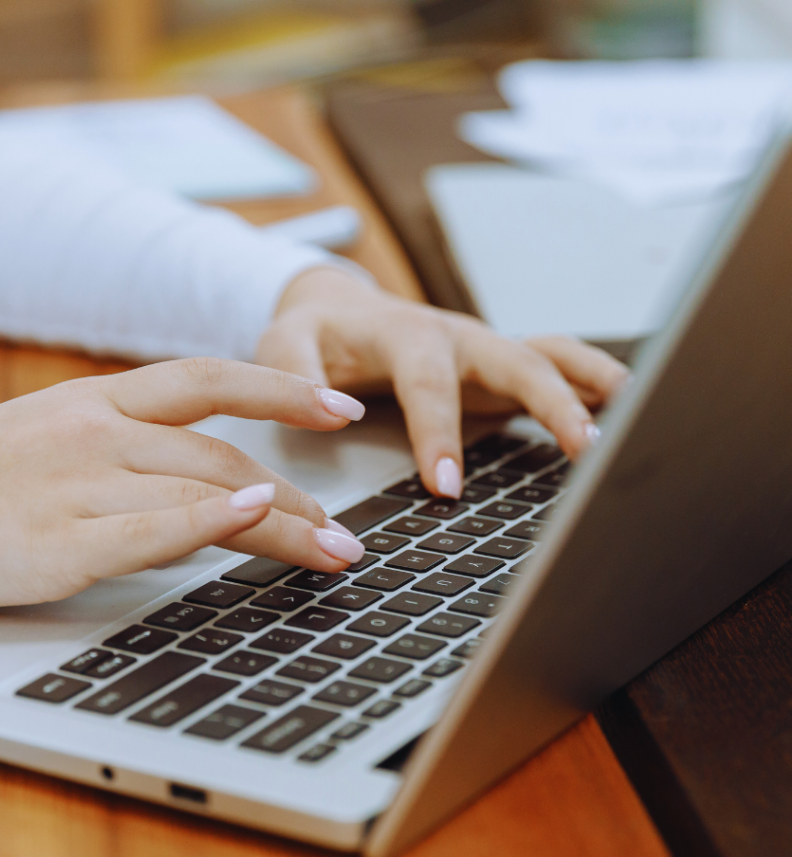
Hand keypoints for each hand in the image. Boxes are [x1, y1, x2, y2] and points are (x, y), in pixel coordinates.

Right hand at [0, 358, 367, 613]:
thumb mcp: (40, 441)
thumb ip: (117, 450)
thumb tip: (197, 482)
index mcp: (90, 401)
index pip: (206, 379)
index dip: (281, 390)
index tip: (338, 409)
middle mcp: (92, 431)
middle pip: (224, 452)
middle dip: (301, 493)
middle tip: (347, 528)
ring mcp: (76, 485)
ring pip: (206, 492)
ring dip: (284, 524)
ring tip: (335, 552)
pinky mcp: (57, 545)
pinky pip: (152, 528)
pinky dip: (211, 521)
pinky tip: (260, 517)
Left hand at [258, 267, 629, 497]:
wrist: (338, 309)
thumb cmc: (314, 333)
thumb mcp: (283, 344)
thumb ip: (295, 373)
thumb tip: (334, 412)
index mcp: (404, 334)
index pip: (428, 384)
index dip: (439, 433)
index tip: (447, 487)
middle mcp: (455, 338)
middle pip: (515, 361)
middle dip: (552, 403)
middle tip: (583, 449)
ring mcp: (483, 351)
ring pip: (548, 356)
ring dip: (590, 384)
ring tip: (633, 416)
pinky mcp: (497, 368)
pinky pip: (552, 367)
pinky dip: (589, 384)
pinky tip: (621, 411)